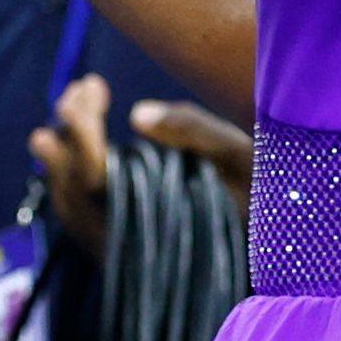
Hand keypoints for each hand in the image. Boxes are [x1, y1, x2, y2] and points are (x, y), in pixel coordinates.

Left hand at [28, 78, 254, 256]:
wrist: (276, 254)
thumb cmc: (264, 200)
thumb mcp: (242, 157)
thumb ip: (193, 130)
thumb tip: (136, 114)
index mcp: (156, 219)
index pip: (96, 174)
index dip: (82, 129)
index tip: (90, 85)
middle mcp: (129, 245)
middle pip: (73, 185)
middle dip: (70, 128)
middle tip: (81, 87)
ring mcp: (120, 254)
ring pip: (69, 202)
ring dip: (64, 150)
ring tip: (74, 102)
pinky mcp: (118, 255)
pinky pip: (77, 215)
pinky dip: (69, 175)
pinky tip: (77, 143)